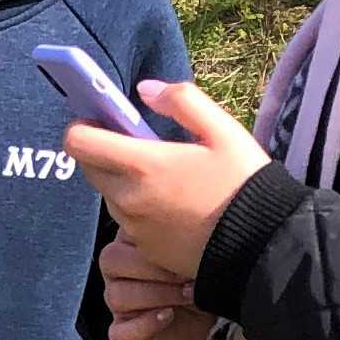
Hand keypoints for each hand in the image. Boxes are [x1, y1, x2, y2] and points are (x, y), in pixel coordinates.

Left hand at [66, 78, 268, 283]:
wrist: (262, 246)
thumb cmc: (244, 184)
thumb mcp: (223, 131)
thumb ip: (182, 101)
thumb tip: (144, 90)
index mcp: (143, 165)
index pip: (77, 141)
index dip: (84, 126)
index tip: (105, 119)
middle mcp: (128, 199)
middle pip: (89, 167)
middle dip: (104, 150)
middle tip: (141, 144)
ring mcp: (133, 228)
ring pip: (109, 194)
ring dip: (124, 180)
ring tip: (167, 176)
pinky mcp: (144, 248)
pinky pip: (128, 220)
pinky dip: (140, 207)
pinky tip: (176, 204)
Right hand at [101, 231, 211, 339]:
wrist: (216, 304)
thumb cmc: (201, 270)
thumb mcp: (190, 245)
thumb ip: (173, 235)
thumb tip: (167, 225)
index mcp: (128, 240)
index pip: (120, 232)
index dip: (150, 245)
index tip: (181, 251)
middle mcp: (117, 268)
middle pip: (111, 261)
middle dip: (154, 270)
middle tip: (186, 276)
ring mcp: (116, 299)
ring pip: (116, 296)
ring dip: (157, 296)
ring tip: (187, 295)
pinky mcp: (123, 328)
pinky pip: (118, 332)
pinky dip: (144, 326)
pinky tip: (168, 316)